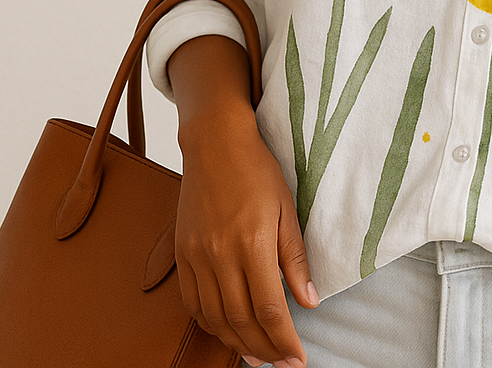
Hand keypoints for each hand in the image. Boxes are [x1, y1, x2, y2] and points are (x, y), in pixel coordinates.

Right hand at [176, 111, 318, 367]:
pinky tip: (228, 331)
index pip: (268, 307)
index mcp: (251, 242)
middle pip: (240, 319)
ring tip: (258, 356)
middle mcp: (219, 255)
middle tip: (281, 363)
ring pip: (215, 317)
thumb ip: (295, 259)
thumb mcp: (287, 209)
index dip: (284, 339)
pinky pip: (193, 303)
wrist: (215, 145)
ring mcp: (196, 257)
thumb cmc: (257, 171)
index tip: (297, 358)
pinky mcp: (182, 255)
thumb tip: (309, 301)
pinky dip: (211, 324)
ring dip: (237, 342)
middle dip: (264, 348)